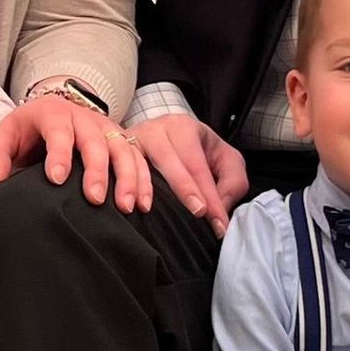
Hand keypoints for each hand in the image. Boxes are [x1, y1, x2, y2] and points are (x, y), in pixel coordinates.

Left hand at [0, 90, 150, 212]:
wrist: (50, 114)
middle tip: (94, 198)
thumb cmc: (26, 132)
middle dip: (96, 170)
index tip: (56, 179)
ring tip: (126, 206)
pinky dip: (143, 180)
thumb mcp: (4, 137)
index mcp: (53, 112)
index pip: (58, 130)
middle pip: (94, 141)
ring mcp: (106, 127)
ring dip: (127, 177)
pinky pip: (138, 157)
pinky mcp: (121, 140)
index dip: (59, 153)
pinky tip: (143, 204)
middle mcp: (84, 117)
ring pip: (122, 148)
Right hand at [128, 115, 249, 238]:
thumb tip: (220, 207)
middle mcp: (156, 129)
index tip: (218, 223)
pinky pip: (118, 167)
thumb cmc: (197, 151)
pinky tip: (128, 204)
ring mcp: (133, 138)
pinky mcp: (117, 151)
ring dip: (142, 186)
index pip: (197, 164)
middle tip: (198, 215)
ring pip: (138, 160)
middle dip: (184, 189)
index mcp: (183, 127)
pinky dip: (123, 184)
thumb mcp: (224, 159)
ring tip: (147, 210)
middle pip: (168, 159)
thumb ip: (232, 182)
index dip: (209, 195)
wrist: (164, 136)